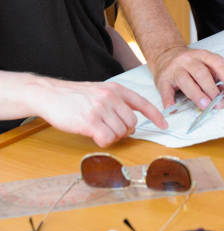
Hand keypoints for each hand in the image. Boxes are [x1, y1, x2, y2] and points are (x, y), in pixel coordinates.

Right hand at [35, 78, 166, 146]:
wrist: (51, 94)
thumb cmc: (75, 96)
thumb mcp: (100, 91)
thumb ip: (116, 103)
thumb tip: (131, 124)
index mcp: (116, 88)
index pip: (142, 102)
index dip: (156, 115)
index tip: (164, 125)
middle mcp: (111, 97)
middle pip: (132, 123)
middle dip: (124, 131)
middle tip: (110, 129)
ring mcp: (101, 108)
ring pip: (120, 133)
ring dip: (111, 136)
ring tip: (98, 129)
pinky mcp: (90, 121)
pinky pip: (107, 139)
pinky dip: (103, 142)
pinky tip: (93, 135)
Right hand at [151, 46, 223, 109]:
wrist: (165, 54)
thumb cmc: (188, 63)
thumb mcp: (203, 63)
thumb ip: (214, 76)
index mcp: (202, 55)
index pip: (217, 63)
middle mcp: (188, 60)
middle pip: (201, 73)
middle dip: (211, 89)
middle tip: (218, 104)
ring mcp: (174, 69)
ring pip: (185, 80)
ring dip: (196, 94)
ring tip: (204, 105)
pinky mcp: (162, 79)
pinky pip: (166, 91)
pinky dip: (169, 101)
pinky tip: (173, 109)